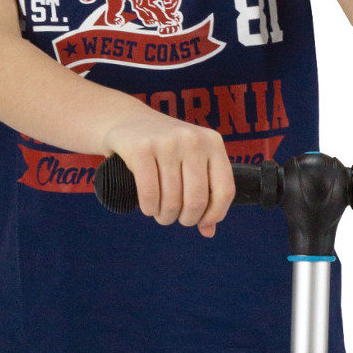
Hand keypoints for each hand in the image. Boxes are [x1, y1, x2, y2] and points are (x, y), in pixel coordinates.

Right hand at [103, 108, 235, 236]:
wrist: (127, 120)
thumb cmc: (164, 148)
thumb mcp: (190, 163)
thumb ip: (205, 193)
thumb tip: (209, 232)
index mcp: (212, 143)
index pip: (225, 190)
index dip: (215, 214)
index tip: (202, 222)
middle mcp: (193, 140)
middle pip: (197, 200)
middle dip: (186, 219)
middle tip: (176, 219)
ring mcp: (167, 142)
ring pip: (172, 200)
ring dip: (165, 216)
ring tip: (161, 214)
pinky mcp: (141, 149)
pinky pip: (150, 194)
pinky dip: (150, 209)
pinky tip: (149, 208)